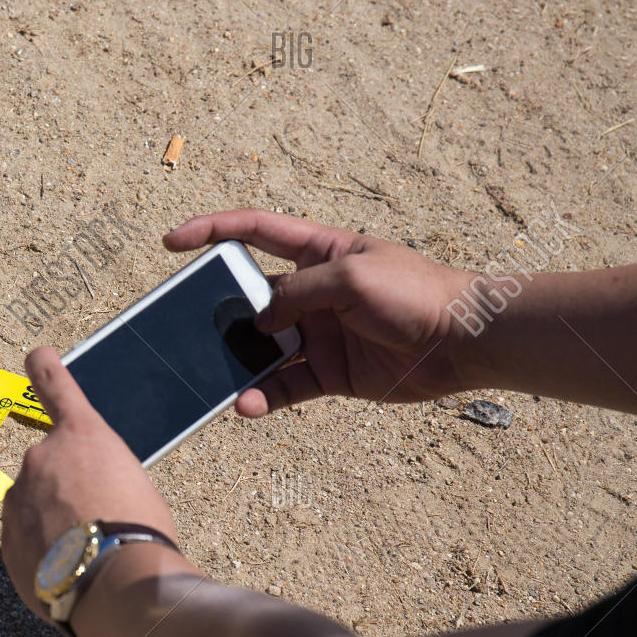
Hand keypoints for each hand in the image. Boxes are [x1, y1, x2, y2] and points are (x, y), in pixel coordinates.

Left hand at [1, 347, 187, 620]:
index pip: (57, 387)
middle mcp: (40, 458)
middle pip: (50, 470)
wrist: (115, 583)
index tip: (36, 355)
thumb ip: (98, 478)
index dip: (46, 368)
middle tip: (100, 523)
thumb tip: (79, 505)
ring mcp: (17, 499)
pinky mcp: (6, 541)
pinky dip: (42, 553)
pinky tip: (70, 572)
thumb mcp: (134, 485)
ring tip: (87, 554)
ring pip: (33, 506)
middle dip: (66, 492)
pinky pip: (24, 541)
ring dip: (52, 524)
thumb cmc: (140, 532)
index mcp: (80, 436)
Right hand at [164, 210, 476, 415]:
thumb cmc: (417, 293)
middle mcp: (312, 291)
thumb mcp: (351, 278)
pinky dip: (262, 396)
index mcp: (318, 251)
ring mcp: (318, 333)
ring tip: (208, 374)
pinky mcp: (328, 372)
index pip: (253, 232)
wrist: (465, 341)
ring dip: (235, 361)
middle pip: (248, 296)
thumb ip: (298, 293)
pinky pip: (284, 386)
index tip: (171, 243)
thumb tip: (259, 322)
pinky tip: (245, 404)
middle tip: (184, 325)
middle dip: (215, 309)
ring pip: (261, 348)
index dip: (210, 232)